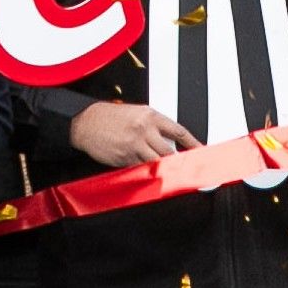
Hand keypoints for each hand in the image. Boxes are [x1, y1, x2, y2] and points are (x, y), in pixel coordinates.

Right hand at [73, 103, 198, 167]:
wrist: (85, 122)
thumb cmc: (109, 117)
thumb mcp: (135, 114)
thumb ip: (153, 126)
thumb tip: (170, 141)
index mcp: (149, 116)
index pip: (179, 131)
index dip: (193, 144)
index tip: (202, 152)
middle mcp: (144, 130)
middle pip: (170, 152)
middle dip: (179, 162)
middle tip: (188, 169)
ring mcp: (134, 145)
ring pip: (157, 163)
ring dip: (163, 169)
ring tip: (169, 174)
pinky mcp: (124, 158)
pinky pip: (140, 168)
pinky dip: (145, 171)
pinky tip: (144, 169)